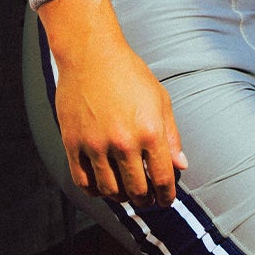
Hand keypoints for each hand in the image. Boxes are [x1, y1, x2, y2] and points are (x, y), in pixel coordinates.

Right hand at [49, 32, 187, 207]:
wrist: (90, 54)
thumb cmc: (129, 73)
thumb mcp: (160, 100)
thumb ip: (171, 136)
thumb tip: (181, 166)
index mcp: (149, 131)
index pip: (163, 179)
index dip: (166, 196)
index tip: (165, 200)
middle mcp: (123, 142)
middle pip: (137, 190)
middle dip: (145, 200)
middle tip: (146, 199)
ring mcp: (95, 145)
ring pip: (110, 190)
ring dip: (121, 197)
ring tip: (125, 193)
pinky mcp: (73, 143)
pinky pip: (83, 181)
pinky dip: (94, 191)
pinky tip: (102, 187)